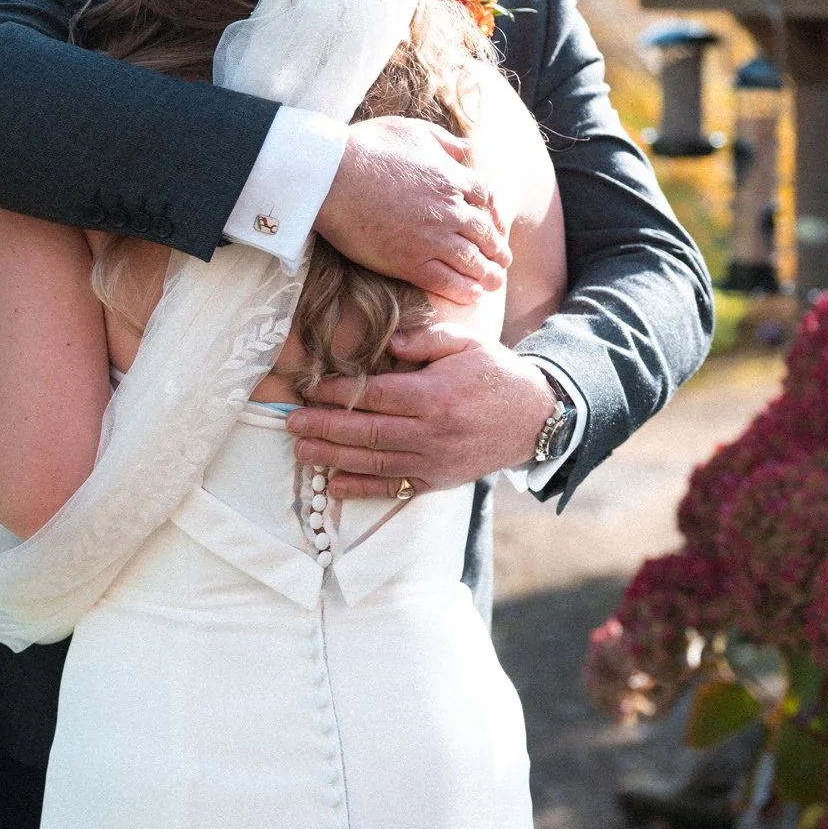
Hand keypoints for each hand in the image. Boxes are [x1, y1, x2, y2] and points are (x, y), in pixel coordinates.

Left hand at [289, 321, 559, 499]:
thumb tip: (389, 340)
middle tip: (292, 423)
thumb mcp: (468, 343)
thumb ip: (426, 339)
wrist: (536, 418)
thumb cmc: (496, 375)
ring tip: (302, 451)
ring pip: (374, 462)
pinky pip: (394, 488)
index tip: (312, 389)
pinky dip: (363, 489)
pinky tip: (334, 487)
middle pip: (368, 431)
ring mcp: (434, 460)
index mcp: (435, 395)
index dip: (340, 393)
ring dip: (334, 458)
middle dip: (325, 427)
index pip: (376, 396)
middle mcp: (431, 432)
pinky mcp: (437, 480)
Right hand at [315, 116, 508, 300]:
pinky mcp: (410, 261)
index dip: (493, 216)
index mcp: (450, 176)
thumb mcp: (411, 130)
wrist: (332, 176)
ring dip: (487, 274)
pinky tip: (472, 296)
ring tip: (494, 283)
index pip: (485, 199)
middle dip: (496, 249)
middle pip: (484, 234)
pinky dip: (463, 290)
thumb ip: (442, 140)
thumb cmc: (365, 148)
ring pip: (471, 261)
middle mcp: (449, 209)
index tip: (495, 226)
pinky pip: (446, 281)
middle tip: (503, 261)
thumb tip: (467, 146)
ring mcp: (432, 237)